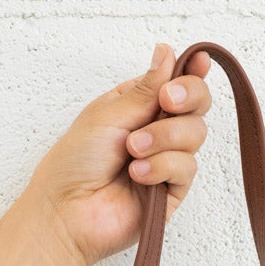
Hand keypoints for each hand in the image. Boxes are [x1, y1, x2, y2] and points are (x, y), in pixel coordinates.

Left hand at [26, 43, 213, 265]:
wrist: (66, 213)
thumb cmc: (75, 164)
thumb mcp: (109, 113)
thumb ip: (146, 88)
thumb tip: (167, 52)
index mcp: (139, 106)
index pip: (177, 83)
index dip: (192, 71)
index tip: (198, 63)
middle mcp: (157, 131)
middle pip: (197, 105)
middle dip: (188, 97)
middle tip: (166, 101)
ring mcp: (166, 162)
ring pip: (195, 134)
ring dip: (164, 137)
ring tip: (132, 150)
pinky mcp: (171, 192)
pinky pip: (186, 168)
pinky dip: (162, 167)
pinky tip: (137, 174)